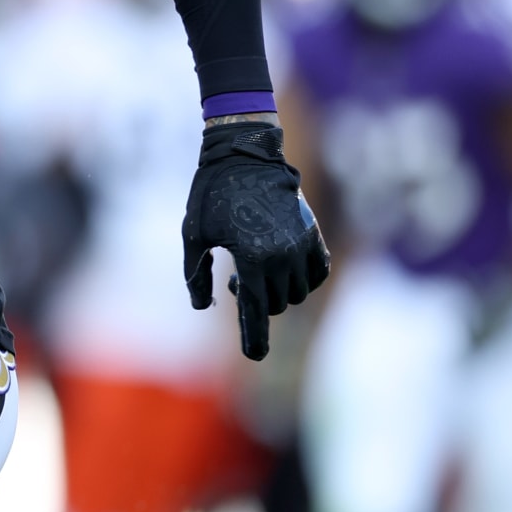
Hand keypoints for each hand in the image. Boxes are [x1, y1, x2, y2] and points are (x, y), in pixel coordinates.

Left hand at [181, 121, 330, 360]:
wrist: (245, 153)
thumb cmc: (211, 193)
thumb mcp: (193, 234)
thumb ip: (196, 274)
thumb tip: (203, 306)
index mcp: (252, 259)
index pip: (255, 311)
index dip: (254, 338)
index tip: (254, 357)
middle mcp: (282, 257)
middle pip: (275, 303)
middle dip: (256, 301)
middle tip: (233, 280)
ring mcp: (302, 245)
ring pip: (297, 292)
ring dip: (278, 291)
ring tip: (254, 268)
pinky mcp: (313, 233)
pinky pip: (318, 273)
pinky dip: (304, 278)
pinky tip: (283, 268)